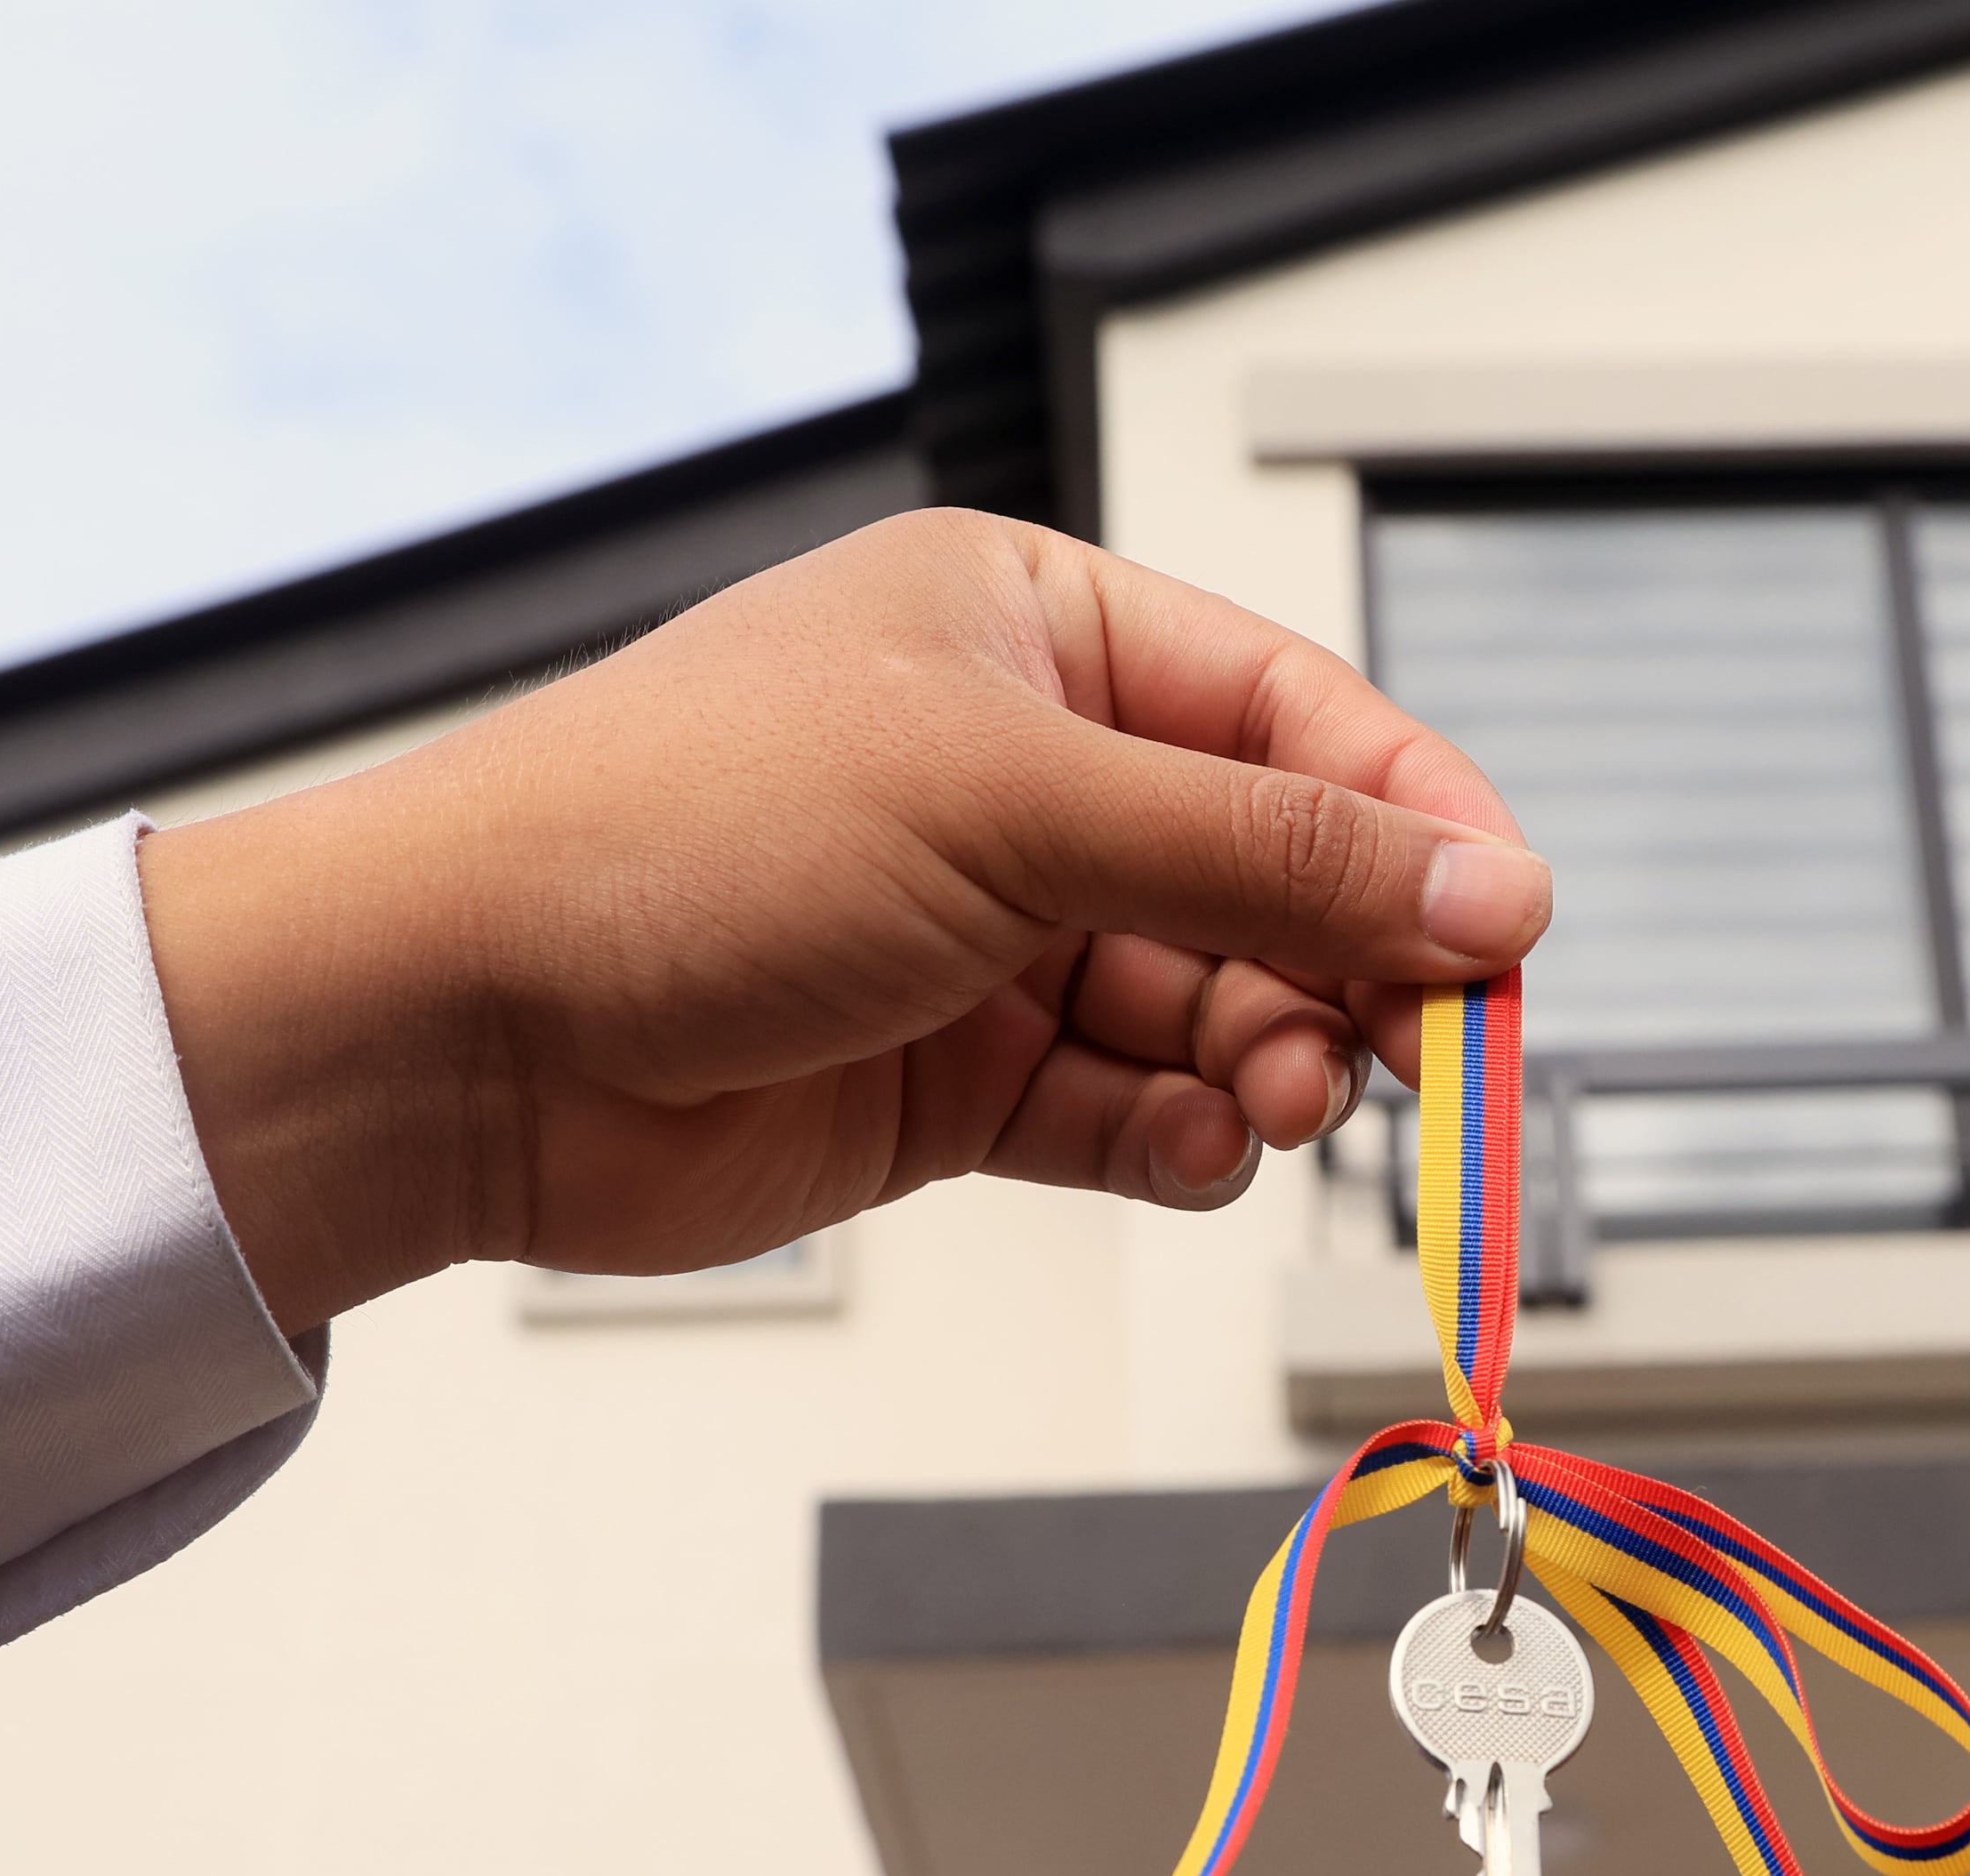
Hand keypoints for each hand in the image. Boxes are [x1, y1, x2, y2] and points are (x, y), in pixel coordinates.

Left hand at [137, 509, 1546, 1334]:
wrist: (461, 1023)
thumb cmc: (671, 834)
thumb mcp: (1013, 804)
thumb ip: (1270, 857)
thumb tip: (1481, 885)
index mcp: (1036, 631)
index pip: (1300, 721)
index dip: (1422, 828)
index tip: (1509, 934)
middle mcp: (1023, 775)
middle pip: (1279, 877)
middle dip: (1353, 967)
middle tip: (1414, 1054)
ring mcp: (993, 934)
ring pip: (1220, 1009)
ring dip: (1271, 1065)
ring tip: (1272, 1104)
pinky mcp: (958, 1080)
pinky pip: (1134, 1111)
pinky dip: (1182, 1139)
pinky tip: (1190, 1150)